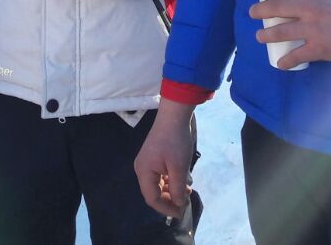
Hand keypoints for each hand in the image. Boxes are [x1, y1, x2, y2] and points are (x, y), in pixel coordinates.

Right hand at [134, 99, 194, 218]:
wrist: (173, 116)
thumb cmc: (175, 142)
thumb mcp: (179, 168)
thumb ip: (178, 188)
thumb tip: (179, 204)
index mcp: (144, 172)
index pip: (152, 198)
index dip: (166, 208)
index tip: (181, 213)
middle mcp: (142, 169)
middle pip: (154, 192)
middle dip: (170, 199)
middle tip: (187, 200)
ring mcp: (147, 163)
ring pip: (159, 184)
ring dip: (173, 190)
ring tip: (188, 189)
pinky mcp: (154, 158)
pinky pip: (161, 176)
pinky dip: (171, 180)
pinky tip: (183, 180)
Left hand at [250, 0, 330, 65]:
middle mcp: (310, 7)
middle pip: (276, 7)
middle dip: (260, 11)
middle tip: (253, 14)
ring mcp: (314, 28)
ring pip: (281, 31)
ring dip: (266, 35)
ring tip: (260, 37)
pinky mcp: (321, 48)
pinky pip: (297, 55)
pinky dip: (286, 61)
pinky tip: (281, 64)